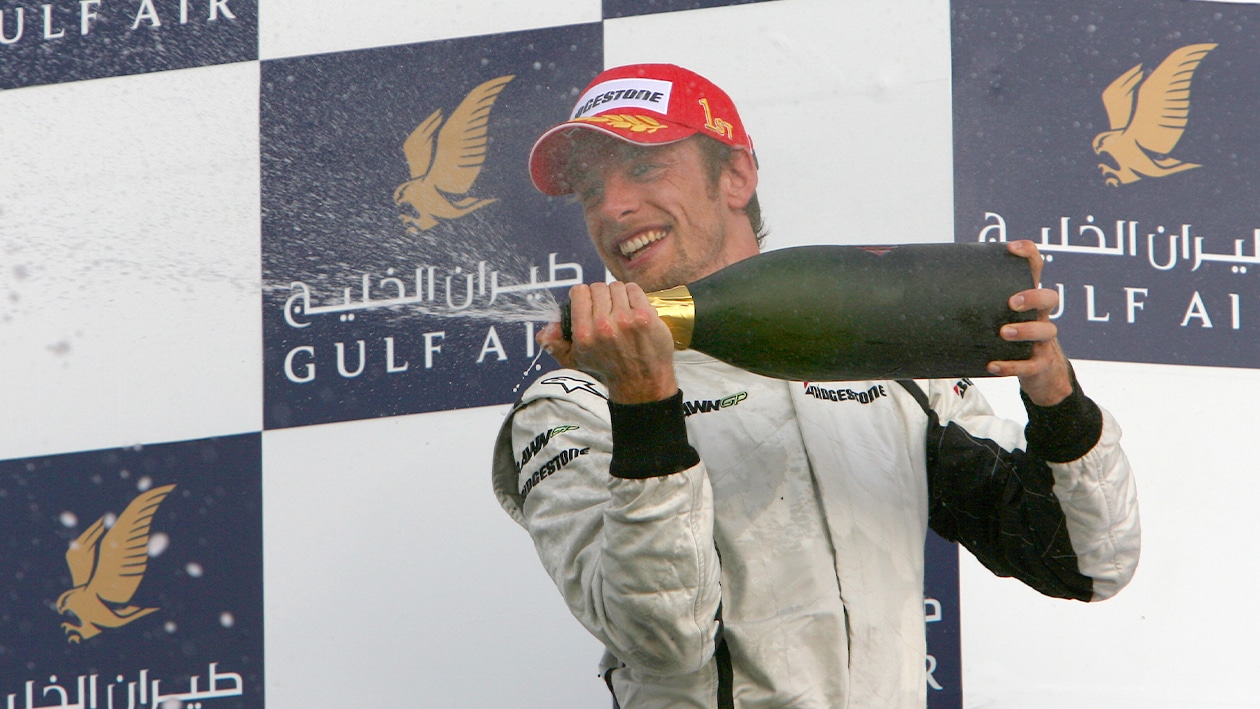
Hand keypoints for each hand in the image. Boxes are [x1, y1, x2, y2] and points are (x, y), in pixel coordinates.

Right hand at [538, 282, 677, 403]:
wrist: (641, 381)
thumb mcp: (574, 361)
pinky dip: (634, 295)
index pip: (579, 292)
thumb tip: (544, 331)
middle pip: (598, 287)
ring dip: (618, 295)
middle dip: (602, 296)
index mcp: (584, 334)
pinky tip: (633, 309)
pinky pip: (634, 289)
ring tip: (621, 310)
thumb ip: (553, 344)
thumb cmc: (607, 368)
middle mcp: (603, 326)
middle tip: (607, 309)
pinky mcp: (645, 317)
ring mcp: (626, 320)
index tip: (590, 303)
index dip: (584, 295)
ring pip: (616, 287)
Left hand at [986, 240, 1073, 405]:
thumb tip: (936, 285)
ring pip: (1047, 331)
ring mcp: (1043, 341)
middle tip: (1011, 302)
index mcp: (1029, 301)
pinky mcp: (1040, 364)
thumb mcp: (999, 316)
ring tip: (1003, 332)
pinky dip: (1012, 366)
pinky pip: (1030, 365)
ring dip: (1025, 330)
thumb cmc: (1013, 338)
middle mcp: (1040, 317)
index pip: (1035, 269)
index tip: (1011, 247)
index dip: (1028, 254)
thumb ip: (979, 302)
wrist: (1041, 373)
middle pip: (1050, 298)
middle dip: (1033, 297)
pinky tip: (993, 365)